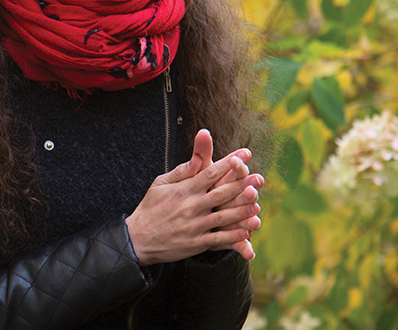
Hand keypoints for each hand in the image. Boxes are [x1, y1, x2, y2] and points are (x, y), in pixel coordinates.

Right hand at [125, 131, 261, 264]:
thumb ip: (182, 171)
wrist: (138, 239)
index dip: (230, 162)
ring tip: (258, 203)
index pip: (211, 172)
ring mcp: (195, 225)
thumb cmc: (150, 208)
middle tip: (259, 178)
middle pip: (222, 192)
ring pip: (224, 216)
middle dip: (243, 184)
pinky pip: (219, 239)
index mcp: (184, 189)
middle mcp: (191, 205)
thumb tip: (197, 158)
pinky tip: (247, 231)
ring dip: (243, 210)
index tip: (245, 153)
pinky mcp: (196, 243)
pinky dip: (234, 236)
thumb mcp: (160, 183)